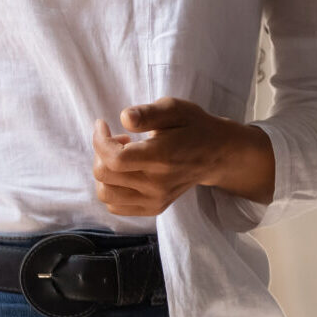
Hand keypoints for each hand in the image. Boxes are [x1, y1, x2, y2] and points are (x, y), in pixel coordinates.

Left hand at [91, 97, 274, 217]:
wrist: (216, 154)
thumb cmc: (193, 126)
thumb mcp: (174, 109)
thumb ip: (148, 113)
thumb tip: (124, 118)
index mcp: (161, 157)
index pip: (114, 159)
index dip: (99, 140)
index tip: (102, 124)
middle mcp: (157, 185)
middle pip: (104, 175)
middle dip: (101, 151)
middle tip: (117, 138)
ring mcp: (155, 200)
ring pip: (106, 194)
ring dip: (104, 171)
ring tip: (121, 156)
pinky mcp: (154, 208)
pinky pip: (116, 206)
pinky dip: (111, 188)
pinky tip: (125, 171)